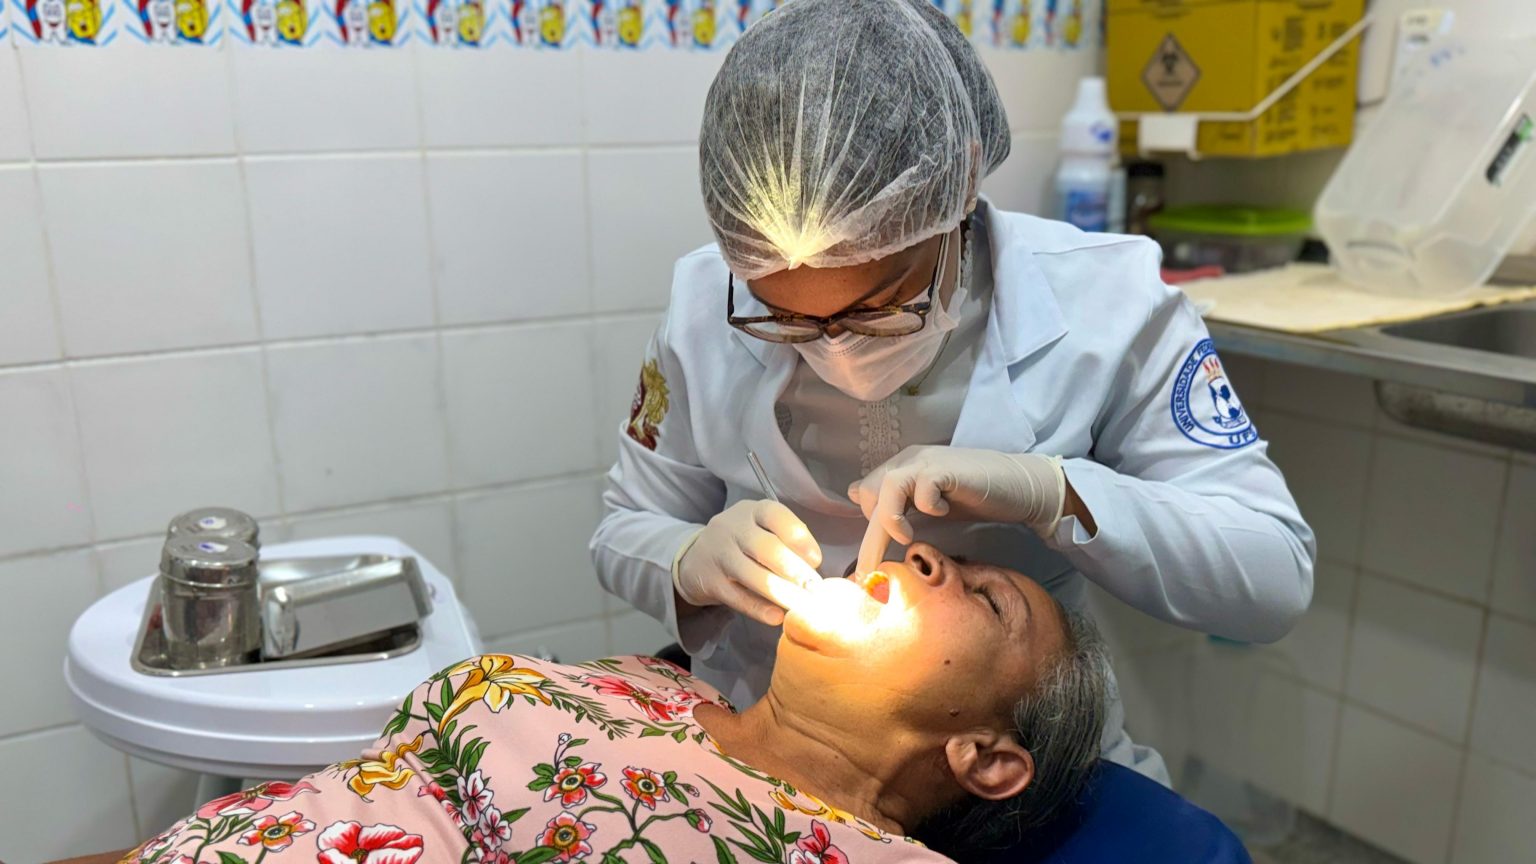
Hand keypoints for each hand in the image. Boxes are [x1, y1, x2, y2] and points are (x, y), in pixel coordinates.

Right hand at [674, 500, 823, 626]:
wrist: (695, 559)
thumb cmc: (742, 544)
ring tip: (802, 605)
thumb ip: (785, 544)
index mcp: (752, 511)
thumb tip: (813, 573)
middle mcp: (733, 527)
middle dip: (794, 570)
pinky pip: (738, 597)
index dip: (799, 538)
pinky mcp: (710, 582)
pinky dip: (759, 609)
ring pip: (752, 574)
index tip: (816, 560)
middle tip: (813, 589)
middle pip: (766, 547)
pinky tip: (777, 617)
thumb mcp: (760, 531)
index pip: (776, 516)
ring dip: (781, 592)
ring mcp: (719, 554)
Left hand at [849, 446, 1065, 572]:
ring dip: (891, 518)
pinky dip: (927, 504)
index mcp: (903, 468)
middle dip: (872, 535)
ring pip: (889, 486)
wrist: (1021, 485)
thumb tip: (860, 502)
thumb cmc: (976, 496)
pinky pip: (923, 486)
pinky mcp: (948, 469)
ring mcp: (929, 462)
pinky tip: (943, 512)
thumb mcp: (930, 503)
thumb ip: (901, 504)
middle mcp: (911, 460)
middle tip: (877, 569)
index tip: (869, 567)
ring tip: (906, 538)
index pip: (866, 494)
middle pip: (872, 493)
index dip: (866, 529)